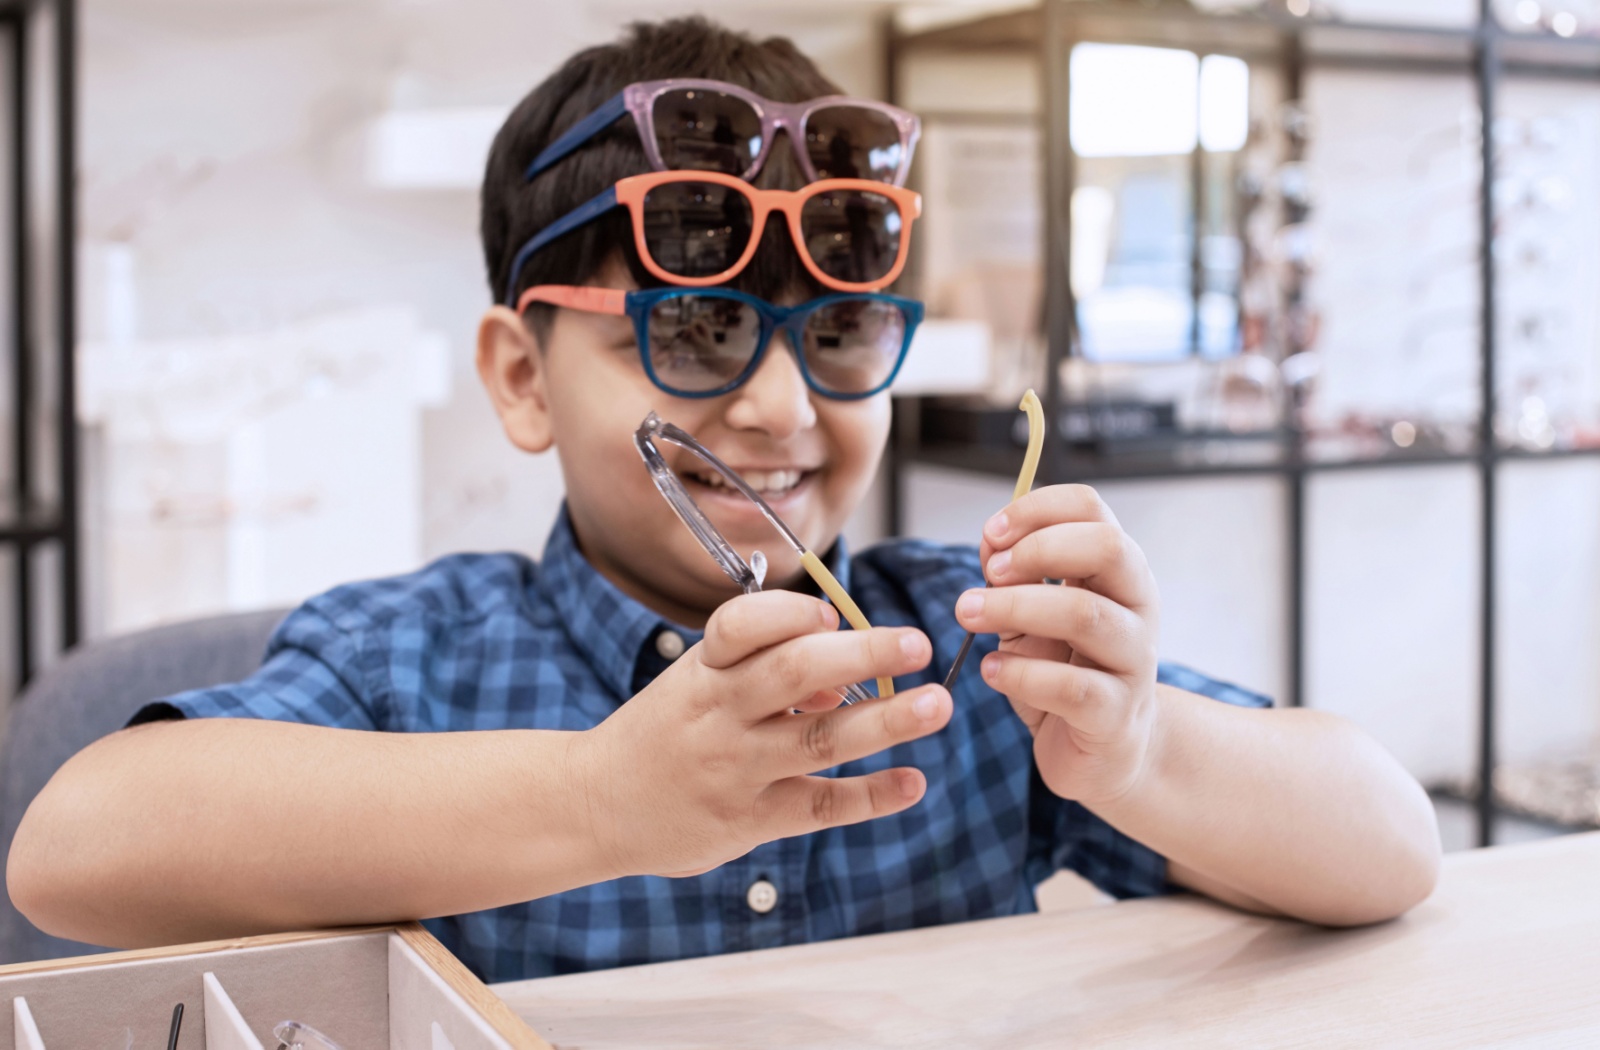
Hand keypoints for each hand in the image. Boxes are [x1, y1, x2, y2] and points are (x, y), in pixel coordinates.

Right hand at [568, 590, 950, 878]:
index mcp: (702, 670)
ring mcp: (734, 769)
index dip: (789, 614)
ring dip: (882, 721)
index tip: (832, 612)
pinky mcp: (748, 821)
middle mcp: (718, 714)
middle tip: (917, 642)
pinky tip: (912, 782)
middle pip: (791, 674)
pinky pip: (817, 807)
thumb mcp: (698, 686)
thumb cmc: (665, 732)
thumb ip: (768, 672)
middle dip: (860, 655)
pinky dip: (869, 796)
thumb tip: (845, 677)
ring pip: (816, 740)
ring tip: (935, 705)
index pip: (739, 626)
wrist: (595, 805)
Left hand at [953, 484, 1159, 806]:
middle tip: (989, 573)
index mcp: (1117, 572)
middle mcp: (1137, 608)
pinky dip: (1021, 674)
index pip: (1092, 510)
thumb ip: (1011, 578)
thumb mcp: (1032, 616)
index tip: (991, 534)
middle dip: (1038, 550)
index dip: (1037, 510)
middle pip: (1106, 548)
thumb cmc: (1066, 672)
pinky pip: (1071, 686)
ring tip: (968, 616)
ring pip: (1084, 614)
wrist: (1103, 752)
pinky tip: (992, 671)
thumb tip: (990, 540)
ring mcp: (1133, 661)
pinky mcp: (1115, 715)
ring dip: (1014, 607)